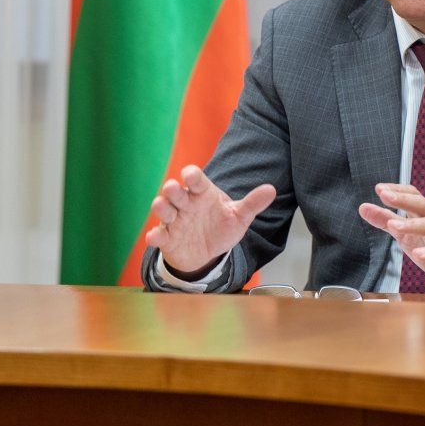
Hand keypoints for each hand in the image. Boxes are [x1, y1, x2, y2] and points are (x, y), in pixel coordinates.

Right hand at [144, 165, 275, 277]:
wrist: (208, 252)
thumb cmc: (221, 227)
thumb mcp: (239, 216)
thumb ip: (252, 203)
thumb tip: (271, 190)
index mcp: (203, 193)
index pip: (196, 179)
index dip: (192, 175)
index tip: (190, 174)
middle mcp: (186, 203)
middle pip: (175, 192)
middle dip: (172, 189)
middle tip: (173, 188)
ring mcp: (174, 219)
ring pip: (162, 209)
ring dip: (161, 207)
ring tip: (162, 207)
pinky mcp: (167, 237)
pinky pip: (158, 235)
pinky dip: (154, 235)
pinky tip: (153, 237)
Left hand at [357, 183, 424, 298]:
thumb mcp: (406, 235)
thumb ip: (386, 221)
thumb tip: (363, 207)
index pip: (415, 195)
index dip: (398, 191)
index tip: (380, 189)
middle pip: (424, 205)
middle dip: (405, 200)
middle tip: (385, 196)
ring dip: (413, 224)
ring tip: (394, 226)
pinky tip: (418, 253)